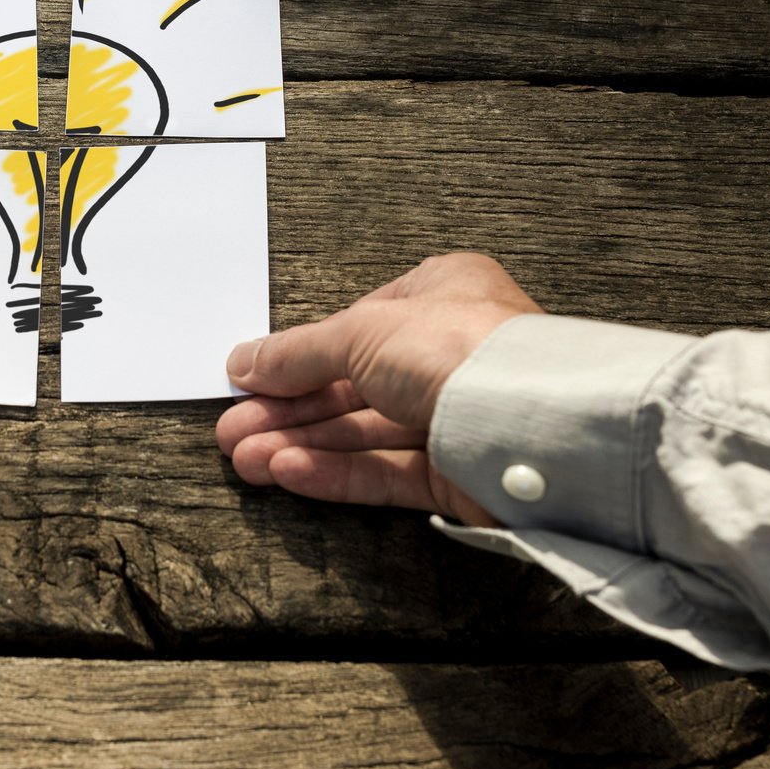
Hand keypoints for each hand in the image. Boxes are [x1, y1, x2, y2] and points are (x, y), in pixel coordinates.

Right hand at [217, 253, 542, 524]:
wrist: (534, 425)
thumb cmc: (469, 350)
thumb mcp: (361, 331)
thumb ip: (298, 352)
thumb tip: (248, 360)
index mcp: (440, 296)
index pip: (353, 330)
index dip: (297, 357)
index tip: (250, 379)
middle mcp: (451, 353)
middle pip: (351, 386)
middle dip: (288, 410)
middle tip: (235, 429)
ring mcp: (457, 416)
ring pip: (364, 432)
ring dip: (300, 443)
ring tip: (246, 458)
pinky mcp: (462, 472)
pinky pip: (387, 471)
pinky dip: (336, 472)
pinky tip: (290, 472)